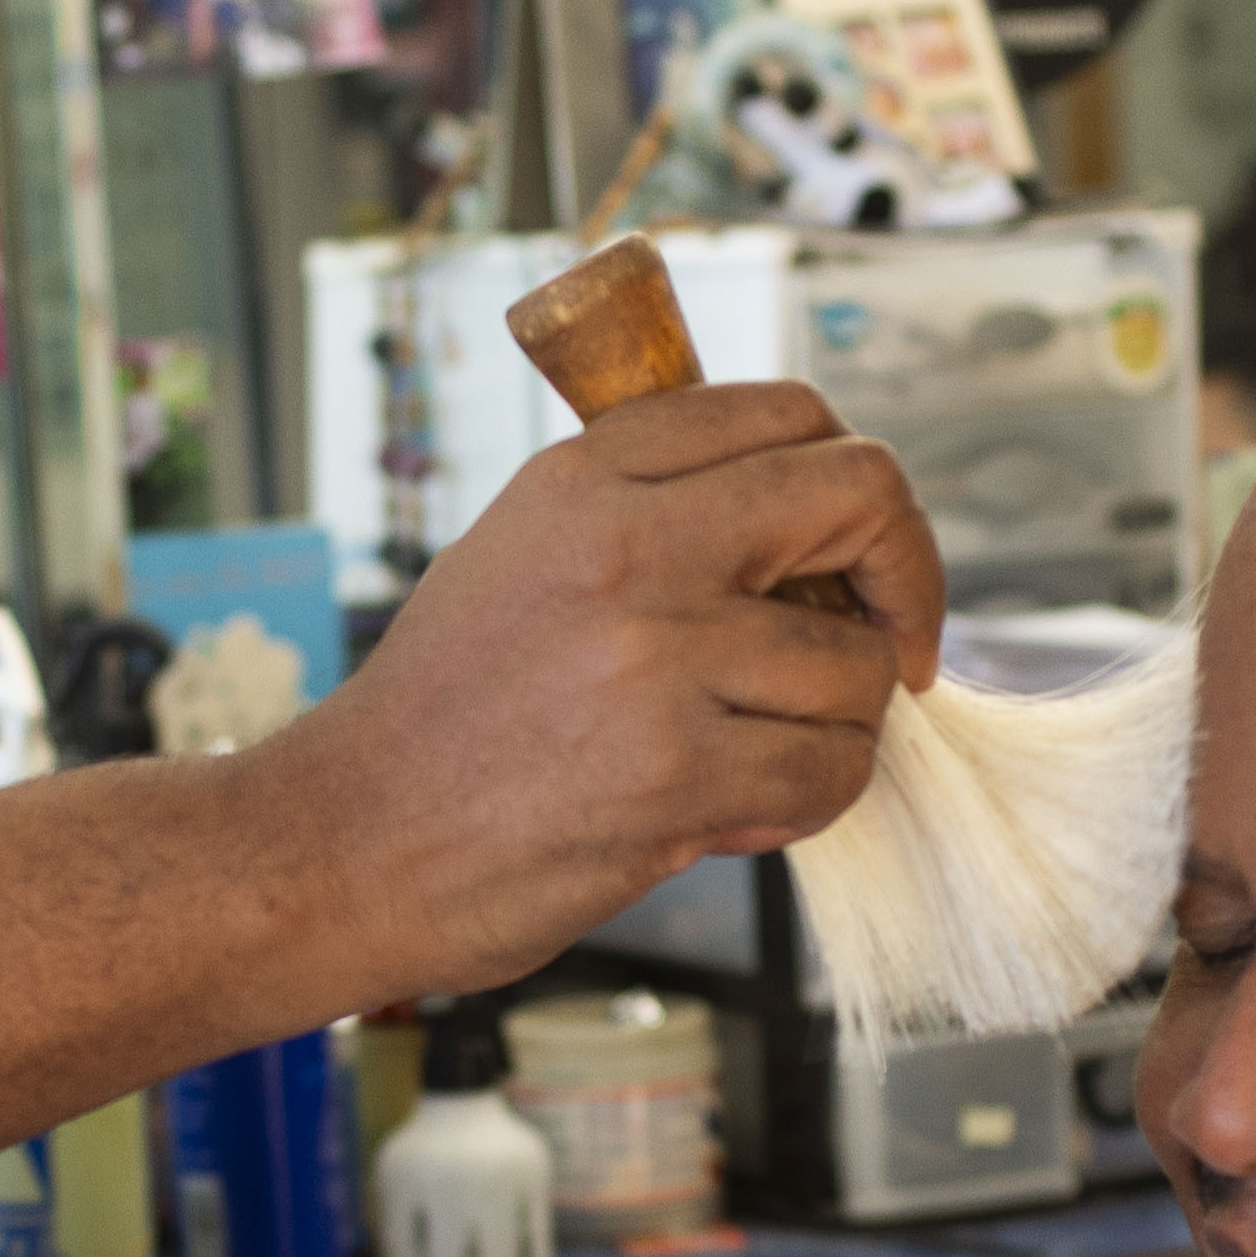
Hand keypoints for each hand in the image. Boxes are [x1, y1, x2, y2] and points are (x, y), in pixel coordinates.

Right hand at [270, 381, 946, 994]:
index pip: (789, 415)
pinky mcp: (676, 776)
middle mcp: (628, 547)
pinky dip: (810, 799)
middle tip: (895, 642)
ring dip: (840, 726)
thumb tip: (802, 516)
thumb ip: (647, 512)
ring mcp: (656, 661)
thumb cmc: (444, 713)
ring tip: (760, 754)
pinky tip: (739, 808)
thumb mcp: (520, 554)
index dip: (857, 489)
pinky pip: (830, 772)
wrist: (346, 841)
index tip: (857, 558)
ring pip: (858, 669)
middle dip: (909, 574)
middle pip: (859, 496)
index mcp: (588, 478)